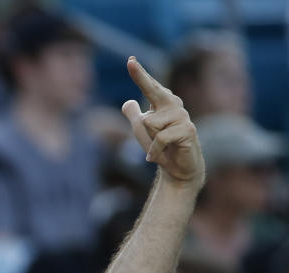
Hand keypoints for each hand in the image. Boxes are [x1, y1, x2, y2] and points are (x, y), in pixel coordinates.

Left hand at [121, 57, 204, 186]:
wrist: (177, 169)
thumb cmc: (160, 147)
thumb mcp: (143, 131)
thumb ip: (135, 116)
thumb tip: (127, 102)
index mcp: (163, 103)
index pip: (149, 86)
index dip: (139, 73)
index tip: (130, 60)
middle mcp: (174, 105)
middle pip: (153, 91)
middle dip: (141, 77)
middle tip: (130, 62)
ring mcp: (182, 117)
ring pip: (151, 123)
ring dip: (150, 140)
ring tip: (159, 146)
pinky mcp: (188, 130)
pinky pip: (161, 138)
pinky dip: (154, 150)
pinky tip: (156, 157)